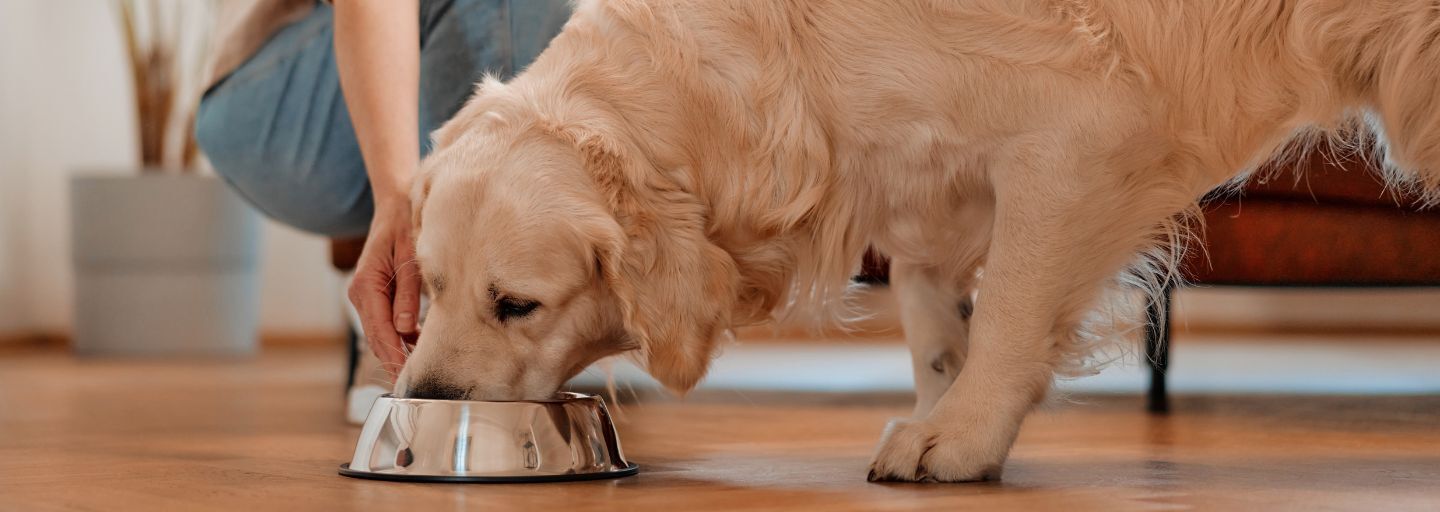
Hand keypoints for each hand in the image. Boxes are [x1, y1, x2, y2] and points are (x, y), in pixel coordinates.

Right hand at [347, 198, 421, 376]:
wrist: (396, 205)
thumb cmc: (406, 227)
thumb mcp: (410, 258)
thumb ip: (409, 294)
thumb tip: (405, 329)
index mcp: (366, 284)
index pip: (380, 329)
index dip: (394, 354)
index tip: (407, 375)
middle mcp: (361, 292)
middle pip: (376, 337)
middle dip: (394, 360)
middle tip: (415, 384)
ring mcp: (365, 295)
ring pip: (379, 333)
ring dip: (396, 350)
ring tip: (418, 369)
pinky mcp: (374, 295)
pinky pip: (384, 322)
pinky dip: (398, 336)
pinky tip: (417, 345)